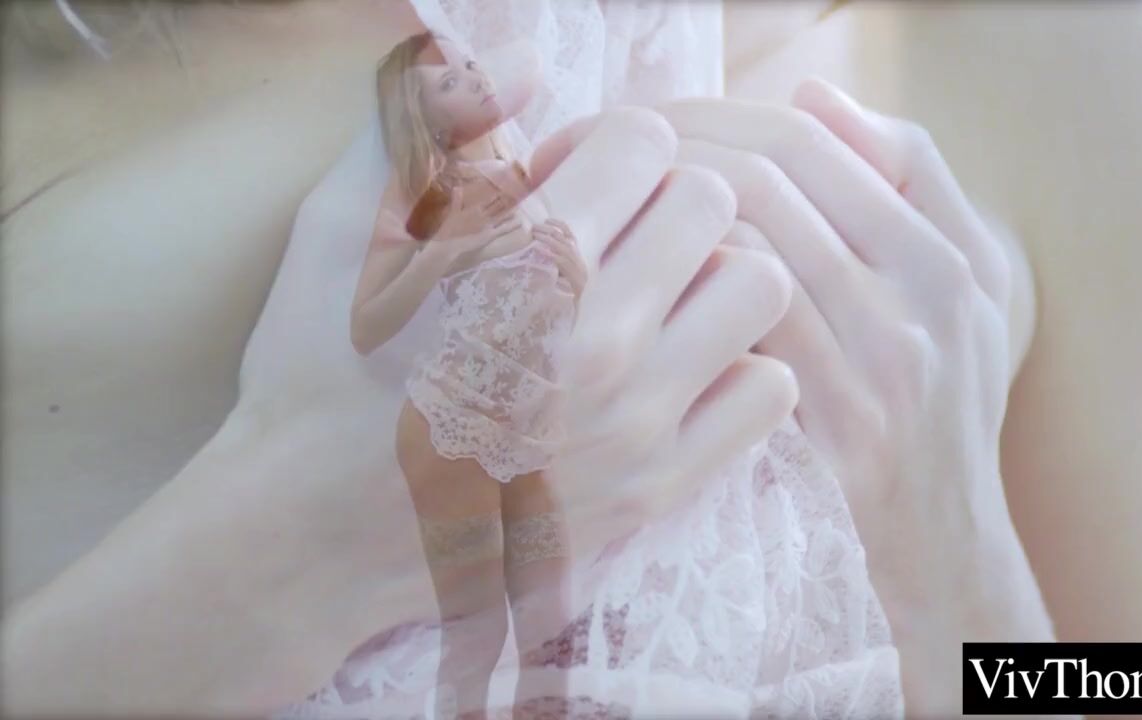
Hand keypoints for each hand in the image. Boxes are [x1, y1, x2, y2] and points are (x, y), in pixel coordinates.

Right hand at [61, 108, 786, 713]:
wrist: (312, 531)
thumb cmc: (321, 365)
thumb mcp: (343, 225)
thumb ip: (432, 121)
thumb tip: (531, 57)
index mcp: (516, 261)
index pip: (646, 141)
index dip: (604, 147)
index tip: (567, 183)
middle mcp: (592, 341)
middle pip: (712, 201)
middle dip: (662, 198)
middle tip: (612, 235)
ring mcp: (633, 423)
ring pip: (759, 287)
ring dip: (712, 274)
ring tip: (653, 297)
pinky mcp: (654, 489)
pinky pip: (768, 391)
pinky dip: (738, 365)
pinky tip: (676, 368)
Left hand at [431, 192, 521, 267]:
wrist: (448, 245)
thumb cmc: (450, 229)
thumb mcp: (453, 212)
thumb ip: (457, 200)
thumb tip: (457, 187)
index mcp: (476, 209)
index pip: (489, 198)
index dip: (497, 192)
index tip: (505, 183)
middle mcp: (484, 216)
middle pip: (498, 206)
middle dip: (507, 199)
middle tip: (520, 191)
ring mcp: (488, 225)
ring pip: (502, 216)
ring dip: (511, 211)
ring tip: (522, 205)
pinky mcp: (489, 235)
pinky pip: (502, 229)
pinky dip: (511, 225)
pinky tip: (520, 221)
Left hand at [657, 80, 1052, 714]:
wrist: (948, 527)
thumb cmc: (931, 393)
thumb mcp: (953, 283)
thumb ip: (904, 184)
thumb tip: (811, 94)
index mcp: (952, 244)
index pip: (825, 135)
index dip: (725, 112)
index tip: (659, 121)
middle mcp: (935, 288)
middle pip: (785, 166)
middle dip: (681, 145)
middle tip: (615, 156)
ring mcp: (894, 355)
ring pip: (761, 231)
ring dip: (673, 206)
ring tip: (618, 207)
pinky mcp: (853, 417)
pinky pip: (756, 316)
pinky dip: (698, 282)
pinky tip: (654, 282)